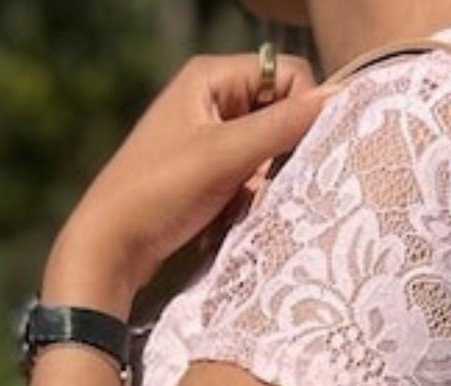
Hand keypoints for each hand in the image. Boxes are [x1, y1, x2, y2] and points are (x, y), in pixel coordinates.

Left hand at [48, 53, 327, 313]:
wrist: (110, 246)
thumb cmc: (160, 192)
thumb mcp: (226, 156)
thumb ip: (282, 126)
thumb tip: (339, 99)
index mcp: (212, 77)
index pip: (289, 74)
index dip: (304, 110)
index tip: (301, 153)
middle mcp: (212, 99)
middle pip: (280, 113)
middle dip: (284, 153)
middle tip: (270, 185)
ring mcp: (209, 137)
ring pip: (268, 152)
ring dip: (266, 182)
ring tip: (243, 206)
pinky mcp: (207, 173)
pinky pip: (250, 179)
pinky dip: (249, 200)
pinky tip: (230, 219)